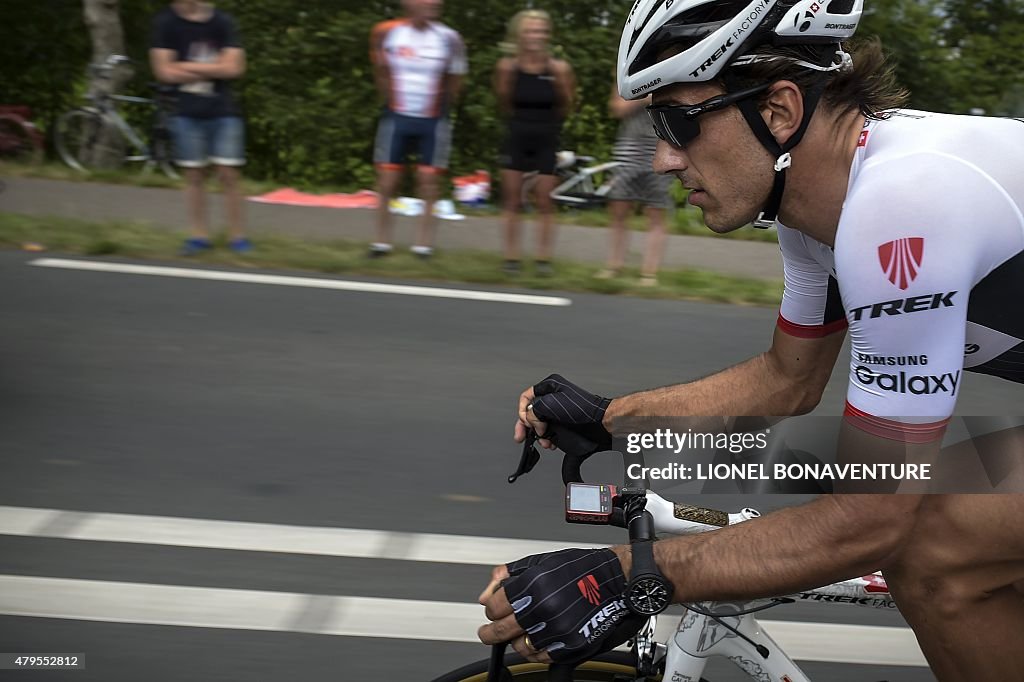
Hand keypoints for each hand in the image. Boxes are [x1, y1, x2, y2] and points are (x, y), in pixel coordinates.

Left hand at [477, 548, 645, 663]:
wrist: (617, 581)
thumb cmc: (582, 568)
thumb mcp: (541, 561)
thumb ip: (509, 575)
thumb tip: (488, 593)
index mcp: (534, 584)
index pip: (494, 607)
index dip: (492, 609)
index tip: (494, 609)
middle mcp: (544, 608)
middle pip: (501, 630)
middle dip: (490, 632)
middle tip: (488, 632)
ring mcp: (558, 629)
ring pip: (520, 647)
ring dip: (516, 640)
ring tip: (521, 632)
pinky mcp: (571, 644)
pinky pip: (542, 657)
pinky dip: (536, 651)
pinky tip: (538, 639)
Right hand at [513, 374, 613, 455]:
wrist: (600, 423)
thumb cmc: (582, 409)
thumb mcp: (549, 405)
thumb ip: (533, 412)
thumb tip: (532, 423)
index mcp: (549, 386)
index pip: (526, 397)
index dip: (522, 410)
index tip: (524, 422)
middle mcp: (553, 397)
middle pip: (531, 412)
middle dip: (527, 426)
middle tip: (521, 437)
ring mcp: (558, 411)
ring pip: (539, 424)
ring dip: (539, 435)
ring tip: (544, 441)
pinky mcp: (563, 423)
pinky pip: (549, 431)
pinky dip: (548, 438)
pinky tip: (551, 443)